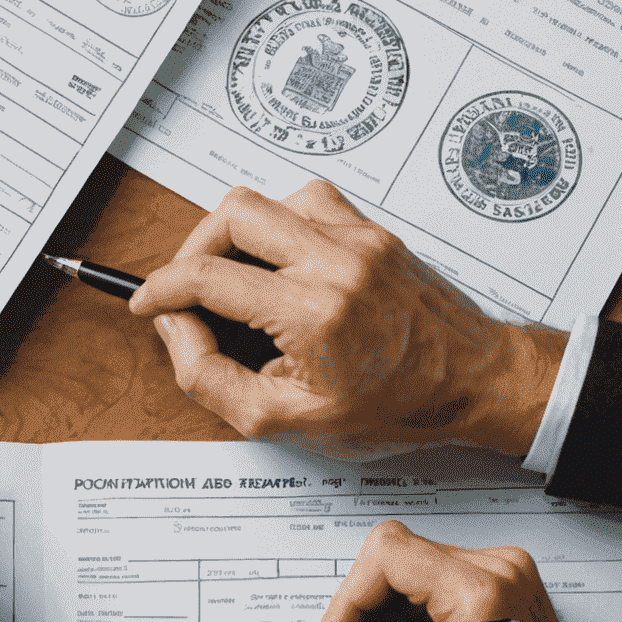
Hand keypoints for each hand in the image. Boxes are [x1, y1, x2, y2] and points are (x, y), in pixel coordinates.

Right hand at [130, 181, 565, 458]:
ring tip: (236, 279)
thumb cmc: (396, 407)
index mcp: (314, 312)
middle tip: (188, 287)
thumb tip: (175, 329)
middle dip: (192, 249)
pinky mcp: (371, 229)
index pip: (208, 277)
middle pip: (231, 214)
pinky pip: (305, 203)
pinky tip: (279, 263)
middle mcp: (337, 261)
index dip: (161, 289)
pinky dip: (277, 227)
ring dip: (236, 236)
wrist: (473, 382)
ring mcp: (359, 238)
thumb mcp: (286, 421)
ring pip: (267, 200)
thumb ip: (210, 378)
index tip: (148, 303)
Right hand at [310, 520, 621, 621]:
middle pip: (396, 559)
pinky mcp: (505, 586)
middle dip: (367, 611)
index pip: (386, 554)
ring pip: (413, 571)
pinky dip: (416, 619)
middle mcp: (496, 568)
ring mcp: (504, 573)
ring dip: (390, 617)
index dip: (349, 598)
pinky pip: (437, 584)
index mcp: (481, 592)